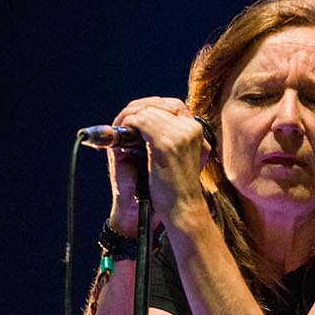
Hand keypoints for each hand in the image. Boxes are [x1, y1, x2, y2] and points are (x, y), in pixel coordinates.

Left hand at [107, 97, 210, 231]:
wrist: (181, 210)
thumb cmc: (177, 188)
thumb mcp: (180, 157)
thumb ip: (172, 138)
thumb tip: (146, 121)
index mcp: (196, 130)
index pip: (172, 105)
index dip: (151, 106)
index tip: (136, 117)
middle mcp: (191, 128)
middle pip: (158, 103)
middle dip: (136, 109)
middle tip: (121, 122)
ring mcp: (180, 134)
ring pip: (146, 110)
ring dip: (127, 117)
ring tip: (118, 128)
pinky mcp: (166, 143)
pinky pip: (140, 121)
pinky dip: (126, 124)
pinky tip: (121, 134)